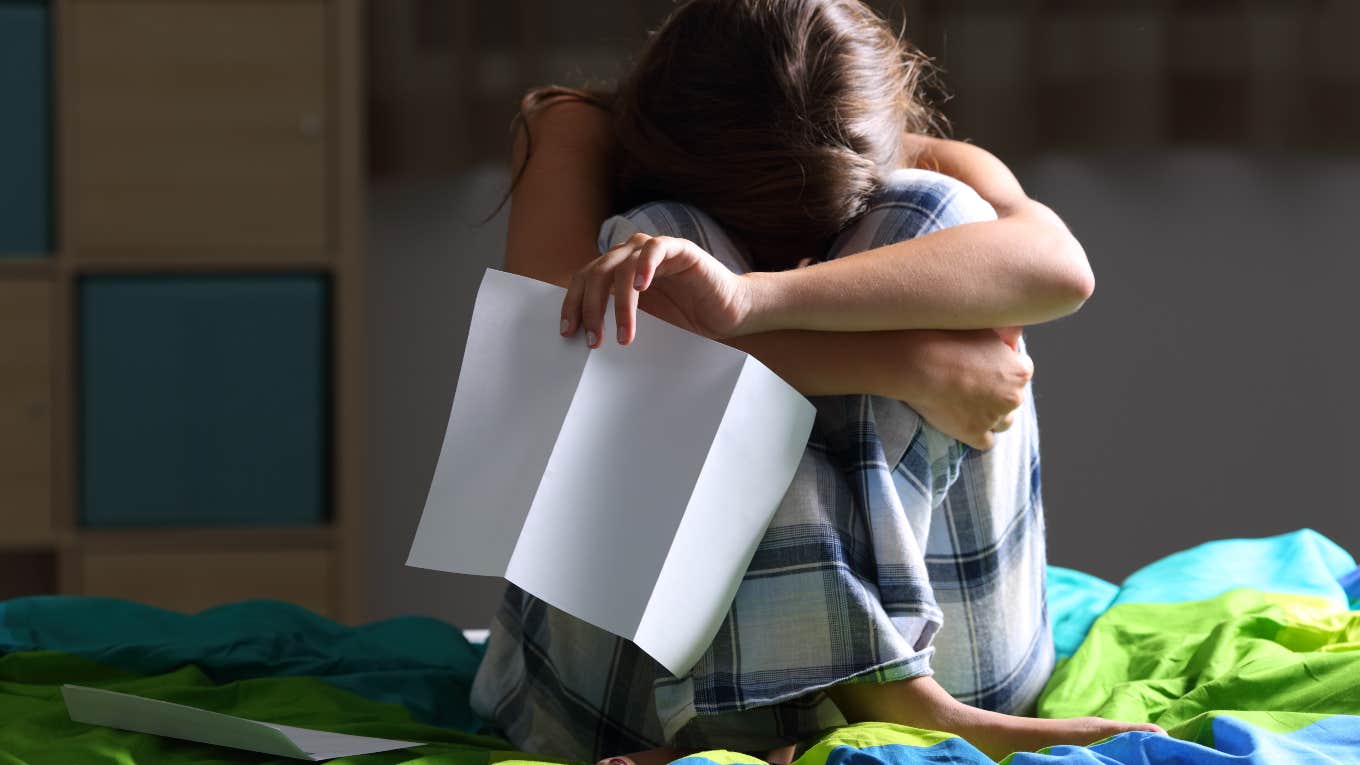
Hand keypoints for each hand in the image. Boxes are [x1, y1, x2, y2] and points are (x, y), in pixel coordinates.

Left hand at [560, 233, 751, 346]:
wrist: (727, 313)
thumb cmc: (686, 317)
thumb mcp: (642, 321)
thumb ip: (616, 318)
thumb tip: (584, 337)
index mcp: (618, 270)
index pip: (584, 279)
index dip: (573, 303)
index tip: (568, 332)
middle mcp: (631, 255)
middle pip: (596, 273)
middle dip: (590, 308)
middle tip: (594, 340)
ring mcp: (655, 250)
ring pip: (621, 267)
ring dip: (620, 304)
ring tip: (625, 335)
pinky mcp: (681, 249)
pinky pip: (656, 250)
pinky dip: (645, 266)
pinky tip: (642, 287)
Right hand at [898, 329, 1033, 450]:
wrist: (919, 363)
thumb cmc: (947, 338)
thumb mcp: (983, 327)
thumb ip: (1003, 336)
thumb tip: (1014, 337)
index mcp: (1020, 370)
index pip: (1022, 371)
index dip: (1003, 367)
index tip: (984, 365)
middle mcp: (1013, 396)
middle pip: (1013, 398)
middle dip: (998, 393)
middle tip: (971, 383)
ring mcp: (994, 417)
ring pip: (1003, 422)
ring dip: (991, 415)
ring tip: (967, 404)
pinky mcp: (974, 433)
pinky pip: (985, 442)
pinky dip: (977, 434)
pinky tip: (964, 422)